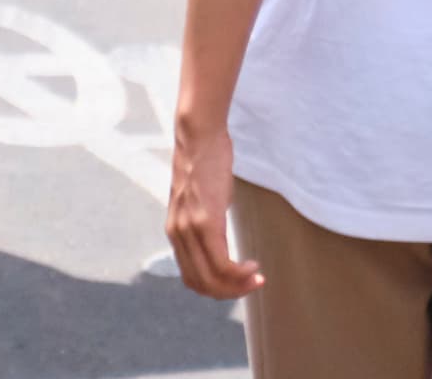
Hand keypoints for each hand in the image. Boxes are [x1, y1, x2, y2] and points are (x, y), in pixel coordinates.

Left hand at [164, 118, 258, 301]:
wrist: (198, 137)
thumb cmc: (204, 165)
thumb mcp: (199, 200)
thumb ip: (202, 221)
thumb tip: (218, 237)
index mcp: (175, 232)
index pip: (192, 278)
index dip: (217, 289)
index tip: (239, 283)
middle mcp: (178, 234)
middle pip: (201, 285)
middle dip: (230, 293)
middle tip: (253, 284)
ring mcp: (190, 230)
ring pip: (212, 279)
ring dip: (238, 286)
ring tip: (256, 278)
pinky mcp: (205, 222)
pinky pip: (222, 264)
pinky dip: (240, 273)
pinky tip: (254, 266)